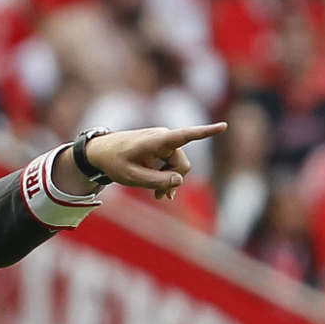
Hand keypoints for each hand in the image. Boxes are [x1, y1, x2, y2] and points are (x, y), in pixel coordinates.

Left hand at [52, 123, 227, 198]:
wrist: (101, 152)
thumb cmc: (114, 162)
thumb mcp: (130, 177)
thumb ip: (155, 181)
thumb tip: (180, 181)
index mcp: (156, 141)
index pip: (184, 136)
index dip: (205, 132)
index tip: (224, 126)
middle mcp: (164, 137)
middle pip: (182, 165)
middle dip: (174, 181)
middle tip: (160, 197)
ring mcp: (164, 141)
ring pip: (179, 167)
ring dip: (170, 181)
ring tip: (158, 196)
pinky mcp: (163, 147)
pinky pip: (173, 164)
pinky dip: (168, 177)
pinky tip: (162, 192)